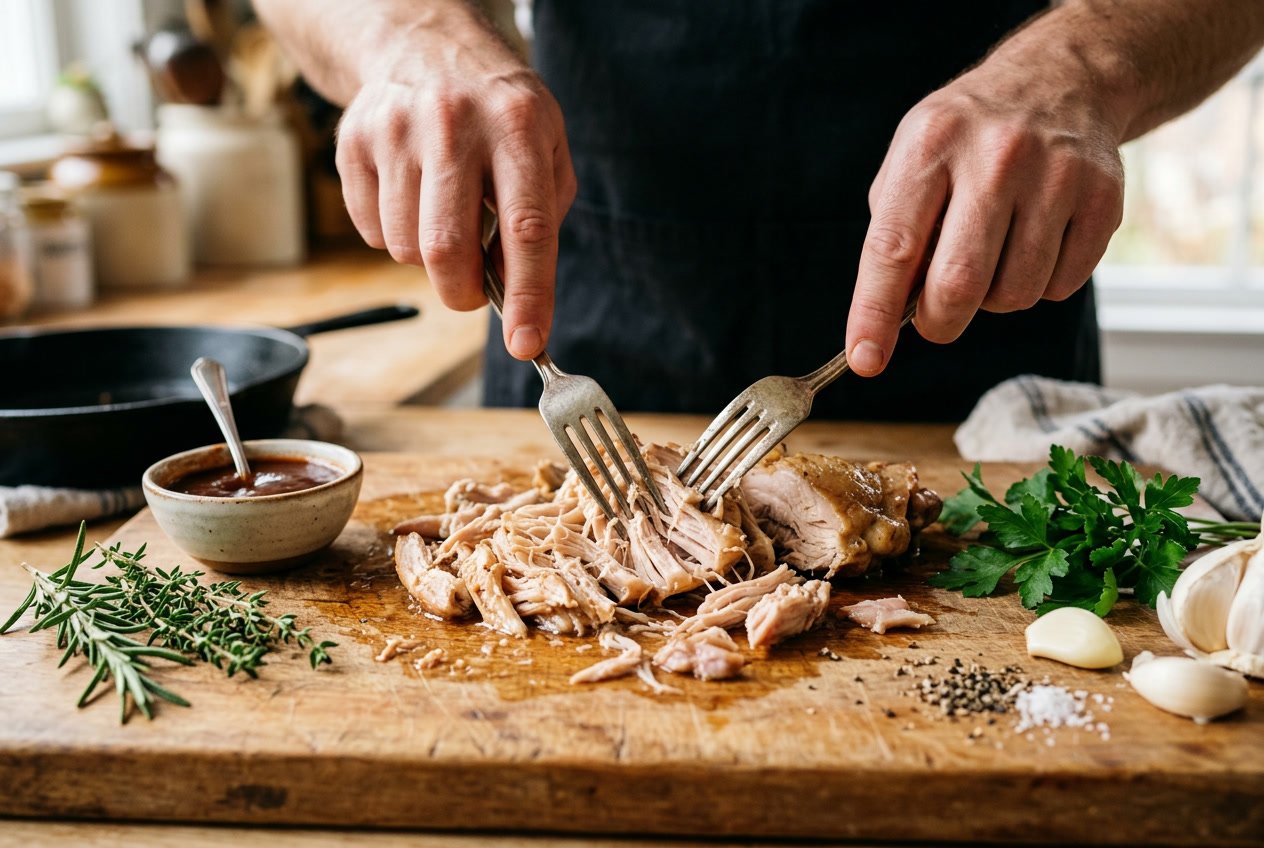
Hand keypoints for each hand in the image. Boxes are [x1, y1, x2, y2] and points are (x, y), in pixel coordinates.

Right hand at [334, 20, 575, 359]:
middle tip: (472, 293)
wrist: (423, 44)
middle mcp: (453, 124)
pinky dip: (394, 236)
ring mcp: (396, 131)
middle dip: (462, 293)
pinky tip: (411, 197)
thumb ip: (543, 217)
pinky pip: (371, 232)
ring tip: (443, 216)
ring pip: (406, 249)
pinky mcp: (353, 143)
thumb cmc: (498, 114)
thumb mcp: (546, 147)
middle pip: (448, 248)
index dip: (528, 295)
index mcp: (517, 126)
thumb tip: (519, 293)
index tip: (526, 344)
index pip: (526, 228)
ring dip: (429, 258)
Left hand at [844, 47, 1124, 375]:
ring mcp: (1056, 175)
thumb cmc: (967, 140)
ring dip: (993, 300)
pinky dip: (1039, 285)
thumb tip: (891, 316)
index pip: (894, 247)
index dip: (875, 312)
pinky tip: (1034, 242)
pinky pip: (1060, 286)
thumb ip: (895, 234)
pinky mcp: (1103, 198)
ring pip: (1014, 294)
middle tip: (937, 317)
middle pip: (959, 284)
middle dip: (940, 322)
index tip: (866, 359)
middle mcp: (995, 157)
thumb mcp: (912, 162)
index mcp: (932, 146)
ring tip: (993, 256)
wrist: (1061, 81)